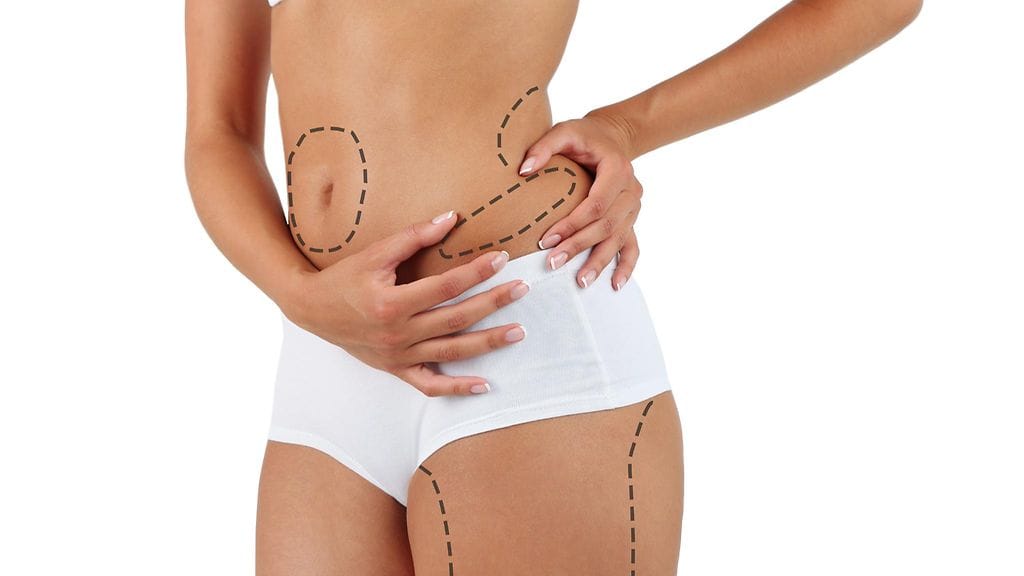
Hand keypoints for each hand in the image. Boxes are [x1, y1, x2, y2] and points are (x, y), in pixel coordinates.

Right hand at [280, 210, 530, 397]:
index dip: (477, 272)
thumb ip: (413, 237)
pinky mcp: (396, 370)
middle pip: (456, 319)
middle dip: (493, 303)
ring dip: (488, 343)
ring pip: (451, 352)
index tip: (502, 258)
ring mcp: (398, 356)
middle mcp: (398, 333)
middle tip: (523, 289)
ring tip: (518, 332)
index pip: (446, 286)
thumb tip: (451, 218)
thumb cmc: (343, 278)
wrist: (310, 309)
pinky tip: (484, 385)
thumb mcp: (374, 253)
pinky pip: (429, 385)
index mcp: (392, 303)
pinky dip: (457, 388)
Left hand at [517, 111, 642, 290]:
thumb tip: (522, 170)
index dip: (572, 224)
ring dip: (600, 262)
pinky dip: (626, 266)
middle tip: (553, 263)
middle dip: (579, 246)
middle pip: (606, 226)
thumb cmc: (585, 136)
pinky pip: (633, 246)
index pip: (595, 204)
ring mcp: (634, 207)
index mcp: (617, 169)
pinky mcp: (632, 219)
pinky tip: (614, 285)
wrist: (613, 137)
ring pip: (619, 239)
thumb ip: (543, 147)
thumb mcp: (564, 131)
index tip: (546, 239)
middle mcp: (632, 190)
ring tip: (580, 281)